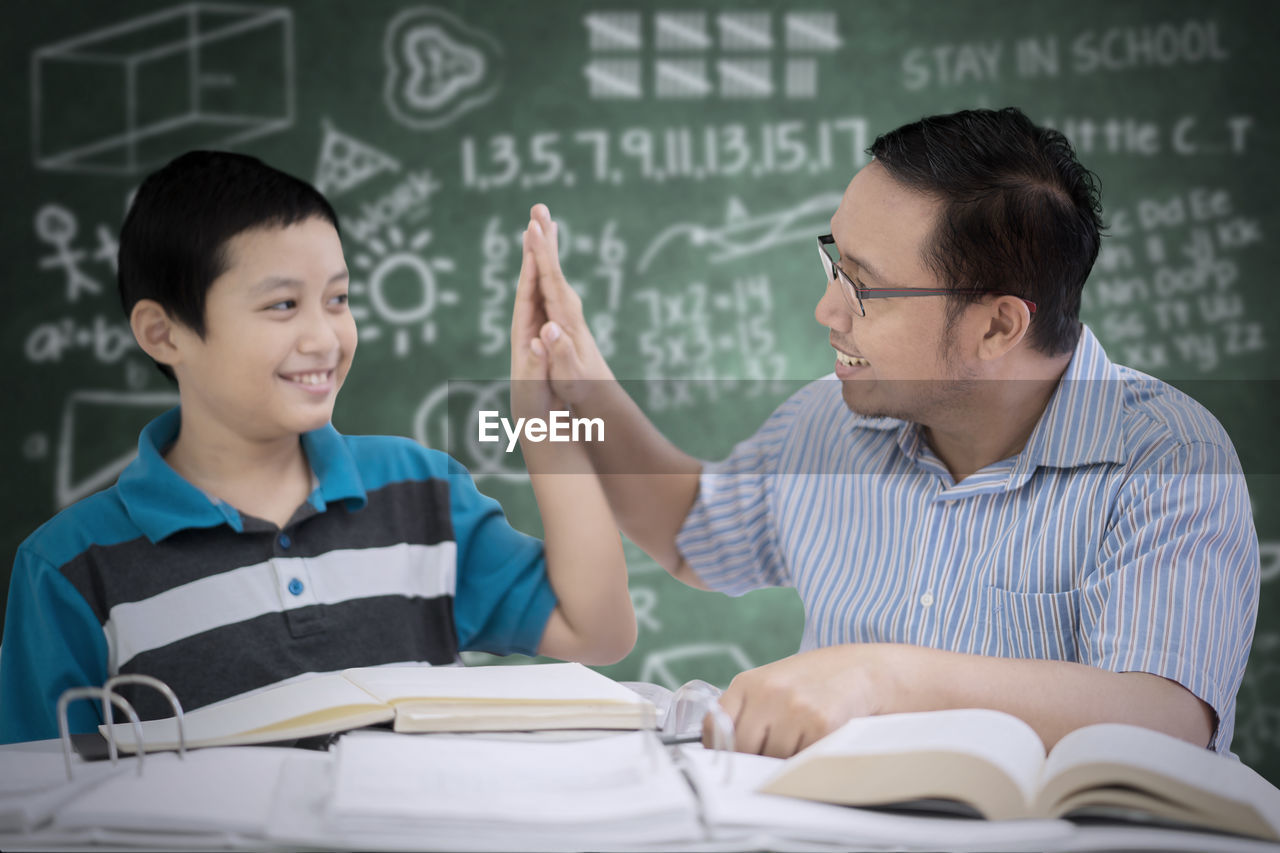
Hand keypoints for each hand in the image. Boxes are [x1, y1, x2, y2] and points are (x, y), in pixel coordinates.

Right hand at [521, 204, 614, 406]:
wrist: (596, 388)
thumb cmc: (579, 385)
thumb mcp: (569, 377)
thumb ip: (560, 354)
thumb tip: (550, 330)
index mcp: (566, 318)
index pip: (551, 280)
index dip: (540, 255)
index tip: (533, 230)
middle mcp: (568, 306)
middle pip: (554, 266)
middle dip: (545, 237)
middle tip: (539, 207)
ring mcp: (567, 306)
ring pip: (553, 268)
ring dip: (546, 242)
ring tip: (540, 217)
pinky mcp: (563, 309)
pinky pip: (551, 277)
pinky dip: (546, 258)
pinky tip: (544, 246)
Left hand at [705, 645, 891, 757]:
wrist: (859, 670)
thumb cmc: (810, 682)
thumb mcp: (770, 685)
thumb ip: (745, 711)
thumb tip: (719, 750)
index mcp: (748, 682)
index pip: (716, 725)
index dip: (718, 747)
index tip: (726, 757)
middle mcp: (768, 693)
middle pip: (743, 749)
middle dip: (753, 758)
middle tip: (768, 754)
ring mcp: (794, 709)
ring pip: (772, 759)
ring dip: (782, 761)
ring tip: (799, 739)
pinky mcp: (820, 725)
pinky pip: (800, 761)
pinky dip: (805, 760)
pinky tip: (814, 740)